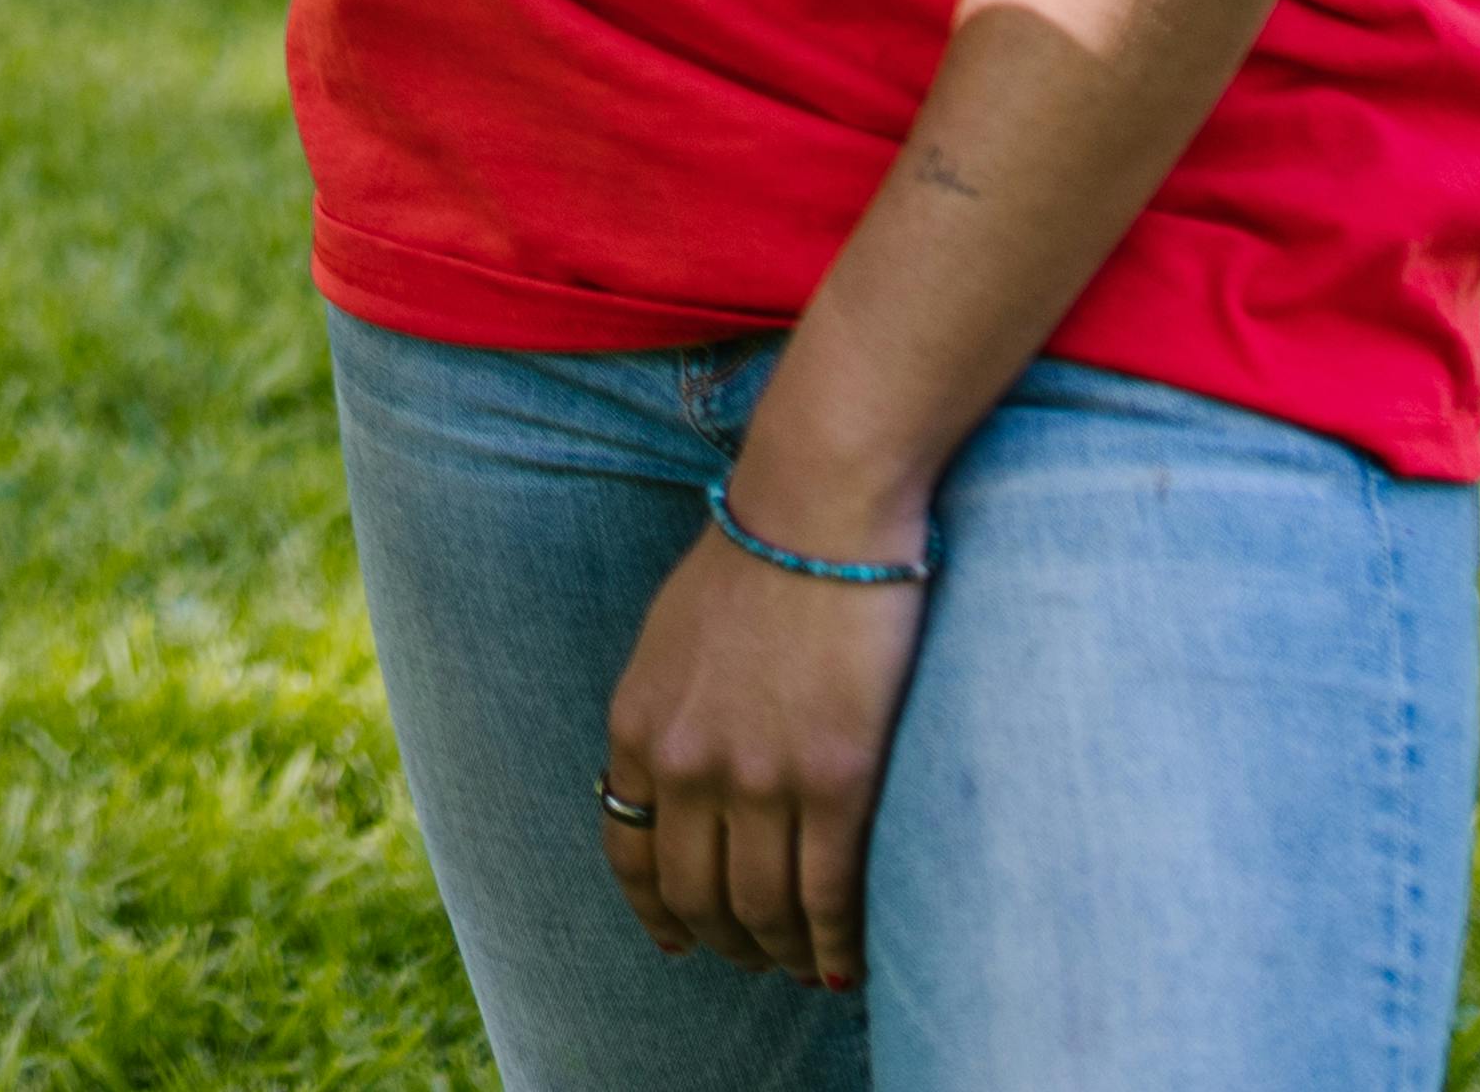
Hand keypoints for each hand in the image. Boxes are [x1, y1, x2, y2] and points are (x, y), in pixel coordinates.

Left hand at [598, 506, 928, 991]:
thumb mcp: (670, 641)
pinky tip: (850, 957)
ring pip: (762, 909)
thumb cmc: (754, 563)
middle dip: (725, 943)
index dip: (657, 913)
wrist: (818, 514)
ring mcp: (758, 776)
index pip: (629, 854)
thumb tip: (677, 783)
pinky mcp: (835, 778)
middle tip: (758, 959)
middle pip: (696, 895)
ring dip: (784, 953)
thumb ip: (667, 717)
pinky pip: (827, 893)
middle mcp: (685, 764)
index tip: (680, 942)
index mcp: (637, 728)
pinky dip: (836, 939)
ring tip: (808, 965)